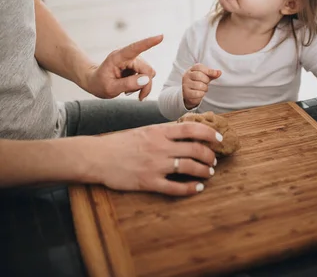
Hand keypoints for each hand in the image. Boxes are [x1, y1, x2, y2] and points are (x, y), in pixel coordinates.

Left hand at [82, 35, 162, 99]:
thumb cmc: (99, 83)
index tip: (160, 37)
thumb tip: (146, 80)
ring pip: (148, 73)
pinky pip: (146, 76)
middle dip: (145, 85)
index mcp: (118, 57)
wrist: (94, 81)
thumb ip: (127, 84)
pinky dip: (141, 84)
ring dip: (142, 84)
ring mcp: (133, 60)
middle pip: (147, 69)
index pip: (135, 48)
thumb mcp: (110, 88)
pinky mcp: (137, 65)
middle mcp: (128, 56)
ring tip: (127, 89)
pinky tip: (130, 85)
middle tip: (140, 97)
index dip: (148, 43)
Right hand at [89, 121, 221, 194]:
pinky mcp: (149, 182)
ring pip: (189, 167)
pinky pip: (175, 187)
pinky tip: (197, 188)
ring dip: (203, 170)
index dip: (209, 132)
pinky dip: (190, 188)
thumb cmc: (120, 143)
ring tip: (209, 172)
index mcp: (159, 131)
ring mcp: (155, 165)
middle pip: (195, 149)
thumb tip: (182, 133)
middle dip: (209, 155)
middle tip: (214, 159)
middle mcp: (160, 147)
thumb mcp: (143, 131)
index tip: (218, 137)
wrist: (98, 156)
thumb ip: (162, 133)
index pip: (191, 128)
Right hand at [182, 63, 221, 108]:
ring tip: (203, 89)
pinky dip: (202, 94)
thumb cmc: (198, 83)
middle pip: (198, 75)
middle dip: (206, 80)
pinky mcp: (186, 93)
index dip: (209, 70)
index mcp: (192, 69)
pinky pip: (197, 93)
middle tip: (206, 83)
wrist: (188, 94)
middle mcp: (187, 76)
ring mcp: (185, 84)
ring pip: (199, 85)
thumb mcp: (205, 76)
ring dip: (204, 88)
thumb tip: (219, 72)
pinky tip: (201, 93)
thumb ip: (212, 74)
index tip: (216, 74)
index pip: (199, 67)